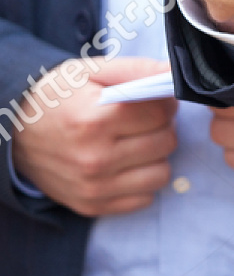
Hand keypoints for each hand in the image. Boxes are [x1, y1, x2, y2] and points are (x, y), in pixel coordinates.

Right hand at [11, 57, 176, 216]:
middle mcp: (94, 158)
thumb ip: (136, 70)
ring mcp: (93, 187)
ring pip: (162, 173)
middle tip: (142, 122)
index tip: (153, 102)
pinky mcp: (92, 205)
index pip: (160, 115)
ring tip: (133, 143)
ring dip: (154, 157)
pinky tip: (123, 165)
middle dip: (161, 128)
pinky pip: (145, 198)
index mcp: (94, 120)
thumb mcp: (90, 72)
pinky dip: (140, 181)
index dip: (163, 105)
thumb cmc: (58, 98)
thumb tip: (174, 73)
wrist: (14, 131)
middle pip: (165, 143)